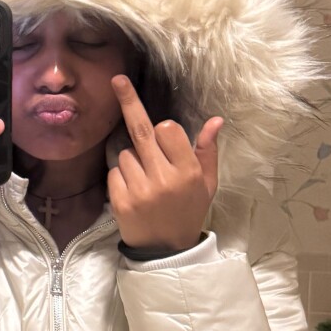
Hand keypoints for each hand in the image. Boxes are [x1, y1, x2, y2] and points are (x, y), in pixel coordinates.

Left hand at [107, 74, 222, 252]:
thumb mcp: (207, 184)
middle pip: (141, 131)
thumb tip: (216, 120)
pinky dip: (121, 177)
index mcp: (188, 172)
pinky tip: (134, 191)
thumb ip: (208, 151)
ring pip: (125, 153)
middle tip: (117, 80)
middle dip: (129, 101)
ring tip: (146, 181)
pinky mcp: (119, 200)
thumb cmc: (189, 211)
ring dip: (132, 160)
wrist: (166, 250)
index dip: (164, 130)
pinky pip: (114, 172)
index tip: (164, 135)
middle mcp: (163, 178)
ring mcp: (139, 190)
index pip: (167, 129)